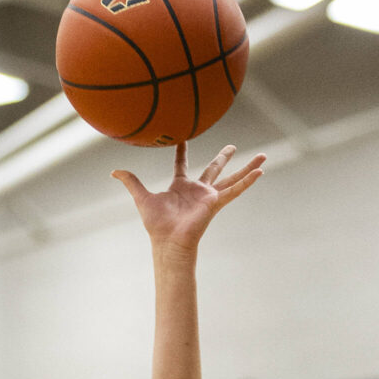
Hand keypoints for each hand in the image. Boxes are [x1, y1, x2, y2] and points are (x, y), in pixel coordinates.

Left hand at [112, 142, 264, 249]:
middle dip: (224, 158)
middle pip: (214, 169)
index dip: (181, 150)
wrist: (167, 242)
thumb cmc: (156, 225)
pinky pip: (235, 190)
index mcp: (180, 187)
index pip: (181, 164)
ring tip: (264, 156)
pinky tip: (261, 172)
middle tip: (233, 146)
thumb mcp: (142, 197)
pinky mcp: (216, 203)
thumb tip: (114, 171)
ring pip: (232, 178)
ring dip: (247, 167)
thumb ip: (131, 182)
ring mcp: (209, 196)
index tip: (183, 136)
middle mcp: (197, 190)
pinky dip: (248, 181)